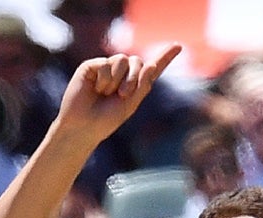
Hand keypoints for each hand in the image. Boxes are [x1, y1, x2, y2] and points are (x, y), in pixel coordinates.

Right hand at [57, 46, 181, 145]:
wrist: (83, 126)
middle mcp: (121, 73)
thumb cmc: (106, 120)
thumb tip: (150, 64)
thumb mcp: (130, 105)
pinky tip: (96, 88)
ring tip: (106, 93)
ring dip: (118, 79)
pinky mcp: (92, 66)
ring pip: (122, 59)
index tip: (179, 45)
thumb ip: (142, 86)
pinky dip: (104, 78)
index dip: (165, 57)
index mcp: (134, 84)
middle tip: (123, 95)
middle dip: (134, 77)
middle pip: (137, 60)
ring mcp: (106, 68)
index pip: (152, 68)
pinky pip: (105, 62)